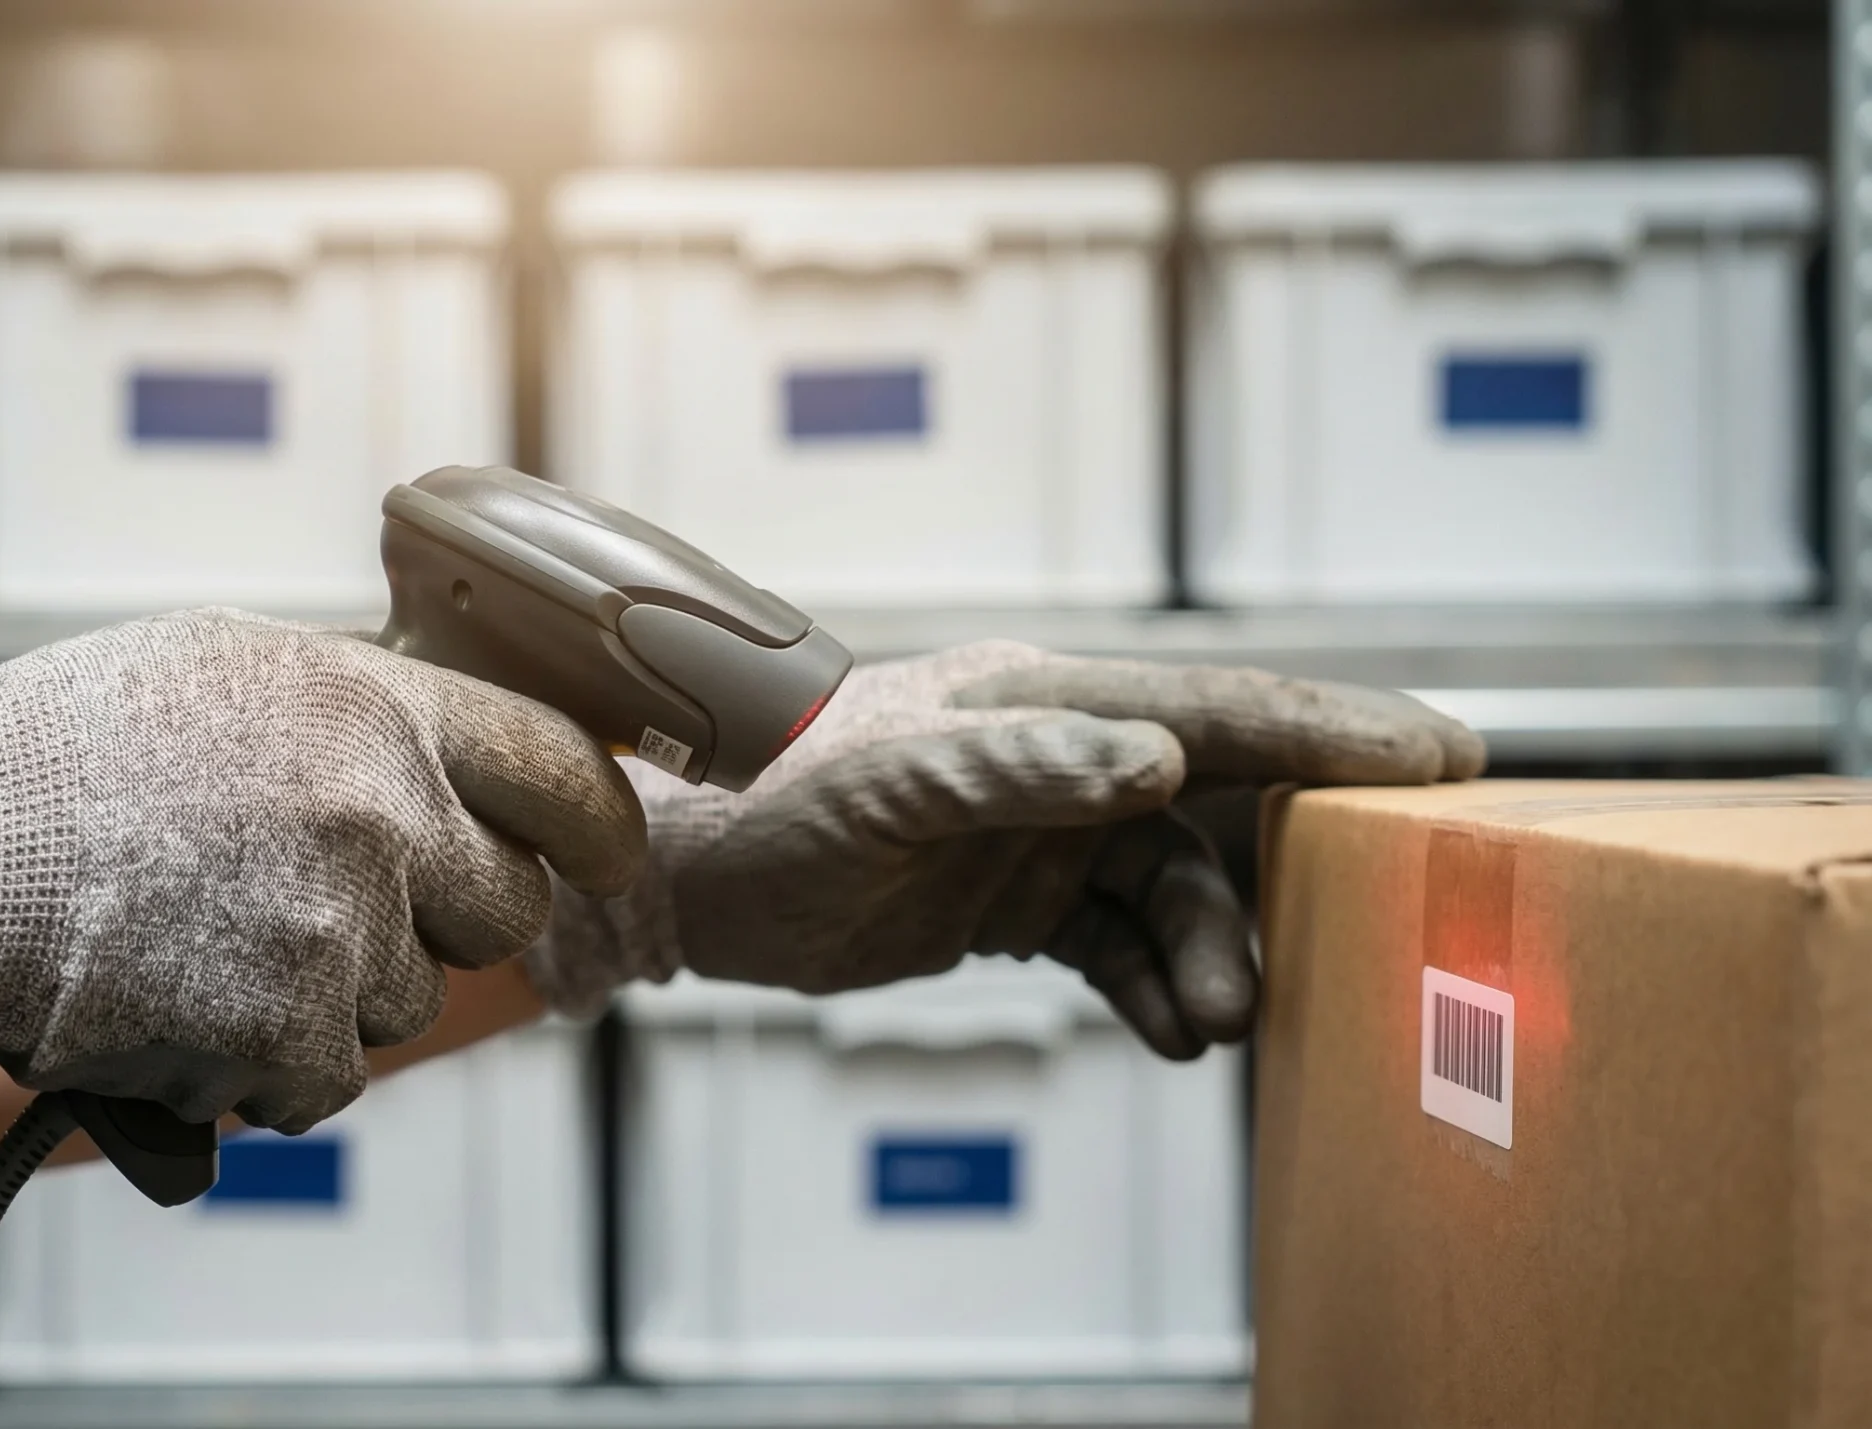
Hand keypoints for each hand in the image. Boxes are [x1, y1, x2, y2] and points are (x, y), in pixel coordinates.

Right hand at [0, 608, 643, 1133]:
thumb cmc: (49, 757)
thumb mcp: (221, 669)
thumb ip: (347, 710)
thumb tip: (437, 749)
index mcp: (369, 701)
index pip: (557, 763)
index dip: (594, 817)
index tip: (601, 849)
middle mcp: (379, 804)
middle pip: (504, 901)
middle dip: (440, 918)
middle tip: (339, 910)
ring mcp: (341, 920)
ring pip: (407, 999)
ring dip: (334, 997)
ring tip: (215, 945)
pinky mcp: (291, 1026)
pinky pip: (332, 1077)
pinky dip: (268, 1069)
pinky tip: (189, 1009)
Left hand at [526, 641, 1480, 1059]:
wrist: (692, 882)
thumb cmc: (773, 811)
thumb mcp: (889, 788)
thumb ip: (1018, 767)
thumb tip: (1158, 762)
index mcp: (1043, 697)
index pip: (1216, 705)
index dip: (1333, 728)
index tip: (1445, 757)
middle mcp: (1062, 752)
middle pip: (1225, 790)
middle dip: (1306, 849)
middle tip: (1394, 909)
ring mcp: (1048, 824)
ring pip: (1177, 885)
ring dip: (1215, 949)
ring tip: (1222, 1017)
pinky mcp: (1022, 892)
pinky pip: (1123, 940)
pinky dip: (1157, 984)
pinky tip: (1174, 1032)